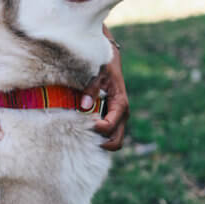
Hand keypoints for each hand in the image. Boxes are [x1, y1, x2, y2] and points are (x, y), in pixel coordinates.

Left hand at [80, 31, 128, 150]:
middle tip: (84, 136)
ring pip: (114, 140)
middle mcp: (122, 114)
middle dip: (101, 143)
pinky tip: (84, 129)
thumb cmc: (104, 65)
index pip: (110, 126)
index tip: (84, 123)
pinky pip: (108, 134)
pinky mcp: (112, 118)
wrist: (110, 60)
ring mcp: (118, 118)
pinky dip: (98, 136)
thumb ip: (92, 88)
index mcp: (120, 104)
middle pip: (116, 141)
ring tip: (83, 134)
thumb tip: (84, 105)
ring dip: (100, 141)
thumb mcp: (98, 73)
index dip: (97, 129)